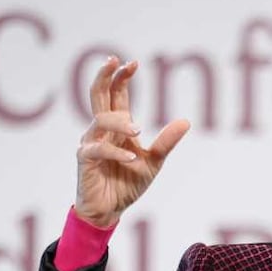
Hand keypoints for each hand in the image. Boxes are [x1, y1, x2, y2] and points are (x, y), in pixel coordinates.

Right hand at [75, 57, 190, 227]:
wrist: (111, 210)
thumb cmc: (128, 183)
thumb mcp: (154, 162)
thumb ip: (166, 142)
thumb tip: (186, 121)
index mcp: (117, 127)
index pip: (117, 95)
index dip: (122, 77)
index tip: (134, 63)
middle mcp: (101, 130)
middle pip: (98, 95)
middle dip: (104, 76)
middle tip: (114, 60)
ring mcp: (90, 142)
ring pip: (100, 120)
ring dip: (120, 122)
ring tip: (139, 131)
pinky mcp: (84, 159)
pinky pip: (97, 149)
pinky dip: (115, 151)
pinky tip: (130, 158)